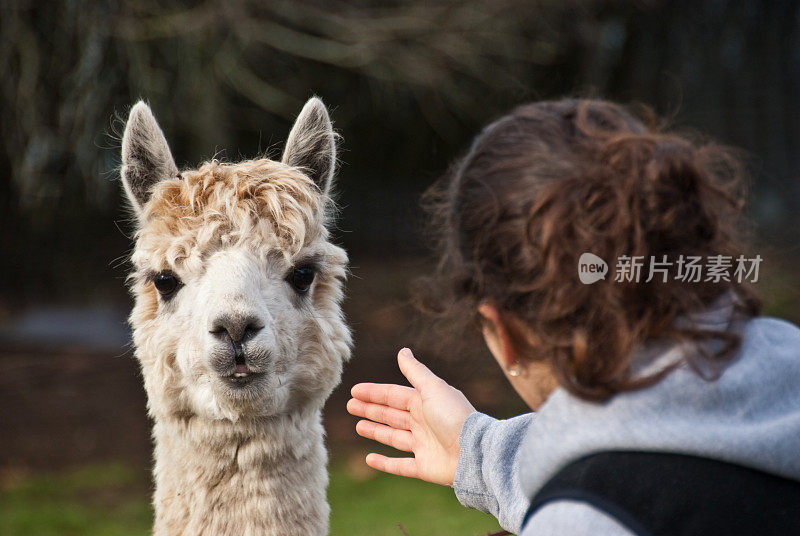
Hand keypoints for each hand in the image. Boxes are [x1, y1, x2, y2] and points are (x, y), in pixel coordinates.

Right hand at [347, 348, 475, 485]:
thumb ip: (415, 372)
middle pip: (392, 414)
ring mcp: (424, 446)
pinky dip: (385, 463)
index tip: (354, 391)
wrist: (474, 452)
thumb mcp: (433, 388)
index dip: (374, 392)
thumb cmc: (454, 416)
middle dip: (371, 409)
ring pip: (394, 437)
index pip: (394, 395)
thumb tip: (403, 350)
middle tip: (350, 406)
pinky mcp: (425, 467)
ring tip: (358, 426)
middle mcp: (424, 423)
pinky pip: (400, 465)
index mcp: (426, 403)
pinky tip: (369, 458)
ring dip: (376, 431)